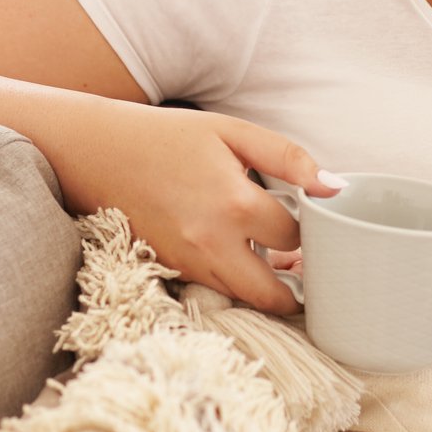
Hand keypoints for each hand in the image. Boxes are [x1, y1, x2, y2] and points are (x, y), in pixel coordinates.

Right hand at [54, 101, 341, 317]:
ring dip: (267, 287)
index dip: (310, 231)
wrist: (97, 153)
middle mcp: (211, 244)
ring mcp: (188, 264)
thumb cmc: (167, 137)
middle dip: (297, 286)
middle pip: (275, 296)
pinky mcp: (171, 271)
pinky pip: (216, 289)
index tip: (312, 219)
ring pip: (244, 298)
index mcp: (234, 204)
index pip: (295, 238)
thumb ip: (288, 158)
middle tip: (306, 264)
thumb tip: (334, 187)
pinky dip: (235, 280)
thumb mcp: (232, 132)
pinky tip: (238, 252)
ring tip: (276, 258)